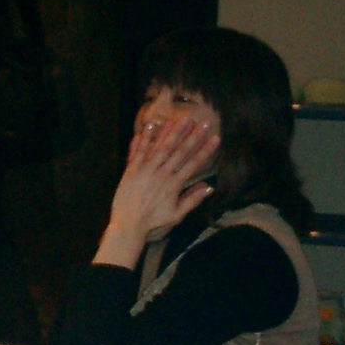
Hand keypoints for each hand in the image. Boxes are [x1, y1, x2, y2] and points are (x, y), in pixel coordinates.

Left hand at [93, 117, 218, 266]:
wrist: (128, 226)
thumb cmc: (153, 223)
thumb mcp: (177, 215)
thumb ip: (192, 200)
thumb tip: (210, 188)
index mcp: (174, 185)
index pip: (194, 163)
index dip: (206, 150)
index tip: (216, 138)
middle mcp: (162, 174)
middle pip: (180, 151)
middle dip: (194, 135)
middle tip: (205, 121)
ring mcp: (146, 170)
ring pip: (162, 147)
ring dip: (173, 132)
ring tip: (183, 118)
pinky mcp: (132, 170)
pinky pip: (140, 151)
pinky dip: (145, 138)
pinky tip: (152, 125)